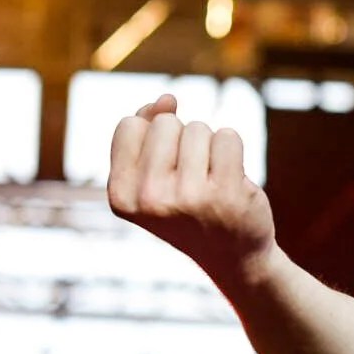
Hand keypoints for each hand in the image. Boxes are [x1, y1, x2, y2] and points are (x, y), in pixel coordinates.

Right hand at [108, 93, 275, 288]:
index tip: (166, 168)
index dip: (152, 135)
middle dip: (183, 139)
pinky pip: (228, 136)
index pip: (129, 125)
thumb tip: (167, 98)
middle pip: (166, 123)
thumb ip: (147, 129)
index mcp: (120, 197)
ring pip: (198, 128)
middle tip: (192, 178)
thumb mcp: (151, 174)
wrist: (232, 254)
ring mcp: (189, 197)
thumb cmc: (188, 208)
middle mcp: (150, 199)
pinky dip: (232, 148)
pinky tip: (232, 178)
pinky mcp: (227, 192)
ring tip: (211, 180)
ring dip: (209, 146)